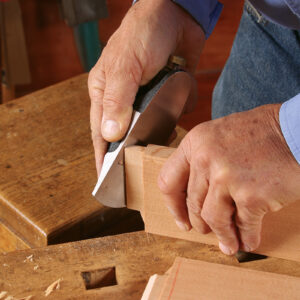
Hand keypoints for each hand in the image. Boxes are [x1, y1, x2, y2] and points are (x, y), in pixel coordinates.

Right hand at [88, 0, 204, 174]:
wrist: (176, 14)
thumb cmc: (143, 34)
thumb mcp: (125, 66)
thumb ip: (119, 100)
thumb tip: (111, 134)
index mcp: (105, 93)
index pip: (101, 132)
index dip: (103, 157)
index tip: (106, 180)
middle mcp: (125, 99)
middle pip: (126, 135)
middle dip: (132, 152)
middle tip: (139, 173)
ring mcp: (147, 98)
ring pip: (149, 128)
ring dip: (157, 135)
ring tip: (163, 149)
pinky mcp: (166, 95)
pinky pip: (170, 115)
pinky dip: (175, 117)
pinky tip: (177, 119)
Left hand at [158, 104, 299, 254]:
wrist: (297, 131)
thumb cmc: (261, 133)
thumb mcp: (219, 136)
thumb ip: (203, 162)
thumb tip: (197, 195)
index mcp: (195, 142)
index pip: (168, 181)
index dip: (173, 206)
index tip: (181, 219)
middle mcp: (205, 158)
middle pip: (192, 203)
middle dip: (199, 223)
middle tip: (206, 231)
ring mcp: (226, 177)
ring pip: (212, 219)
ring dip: (222, 235)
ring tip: (229, 243)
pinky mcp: (250, 195)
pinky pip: (242, 225)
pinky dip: (246, 237)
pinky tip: (248, 241)